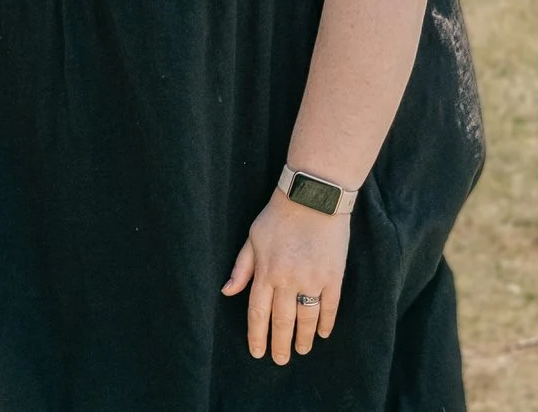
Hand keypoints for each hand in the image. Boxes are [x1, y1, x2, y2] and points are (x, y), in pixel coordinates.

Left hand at [223, 189, 351, 363]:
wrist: (312, 200)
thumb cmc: (277, 217)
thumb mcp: (251, 239)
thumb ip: (241, 268)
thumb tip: (227, 292)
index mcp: (265, 272)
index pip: (257, 311)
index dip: (257, 334)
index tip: (257, 352)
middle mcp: (287, 280)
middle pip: (282, 320)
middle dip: (280, 344)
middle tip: (280, 361)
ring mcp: (312, 280)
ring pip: (307, 318)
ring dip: (304, 338)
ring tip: (301, 351)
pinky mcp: (333, 277)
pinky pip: (330, 306)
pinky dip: (326, 322)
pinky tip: (322, 334)